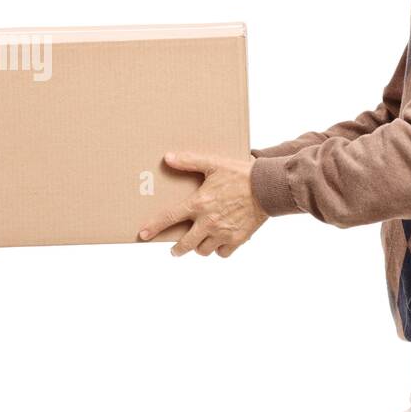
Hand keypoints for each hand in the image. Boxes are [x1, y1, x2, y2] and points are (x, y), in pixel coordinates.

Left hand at [138, 152, 268, 256]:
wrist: (268, 187)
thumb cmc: (240, 173)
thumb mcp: (213, 163)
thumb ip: (190, 161)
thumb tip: (168, 158)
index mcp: (199, 203)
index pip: (169, 218)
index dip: (154, 227)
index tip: (143, 235)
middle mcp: (208, 222)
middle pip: (185, 244)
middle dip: (178, 249)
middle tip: (175, 249)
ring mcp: (223, 233)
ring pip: (203, 250)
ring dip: (199, 247)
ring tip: (200, 241)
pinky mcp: (238, 239)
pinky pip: (222, 253)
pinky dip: (219, 250)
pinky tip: (219, 242)